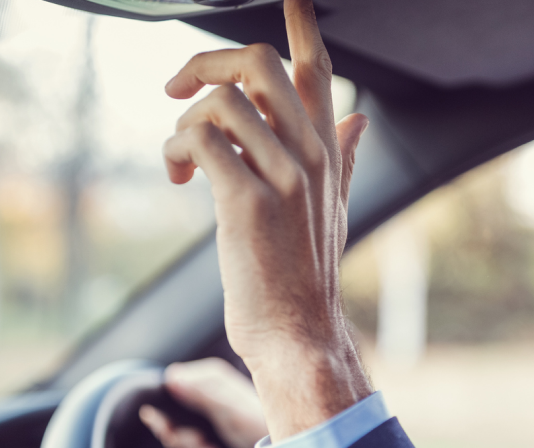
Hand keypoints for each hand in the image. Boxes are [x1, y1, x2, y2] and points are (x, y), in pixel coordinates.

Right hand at [138, 358, 267, 447]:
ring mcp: (206, 416)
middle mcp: (204, 394)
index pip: (168, 385)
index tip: (171, 426)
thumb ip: (202, 395)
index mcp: (208, 378)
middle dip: (179, 435)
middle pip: (168, 414)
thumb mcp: (231, 411)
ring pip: (177, 435)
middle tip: (198, 442)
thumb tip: (172, 380)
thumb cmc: (261, 427)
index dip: (164, 408)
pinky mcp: (209, 435)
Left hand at [162, 0, 371, 442]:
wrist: (297, 331)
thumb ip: (343, 155)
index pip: (317, 67)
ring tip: (182, 163)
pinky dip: (174, 152)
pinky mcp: (246, 201)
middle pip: (258, 62)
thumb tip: (360, 117)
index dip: (298, 22)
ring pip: (219, 100)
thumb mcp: (334, 206)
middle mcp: (310, 153)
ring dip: (183, 124)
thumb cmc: (305, 271)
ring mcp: (282, 175)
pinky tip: (178, 180)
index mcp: (327, 148)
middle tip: (177, 88)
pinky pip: (198, 140)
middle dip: (205, 61)